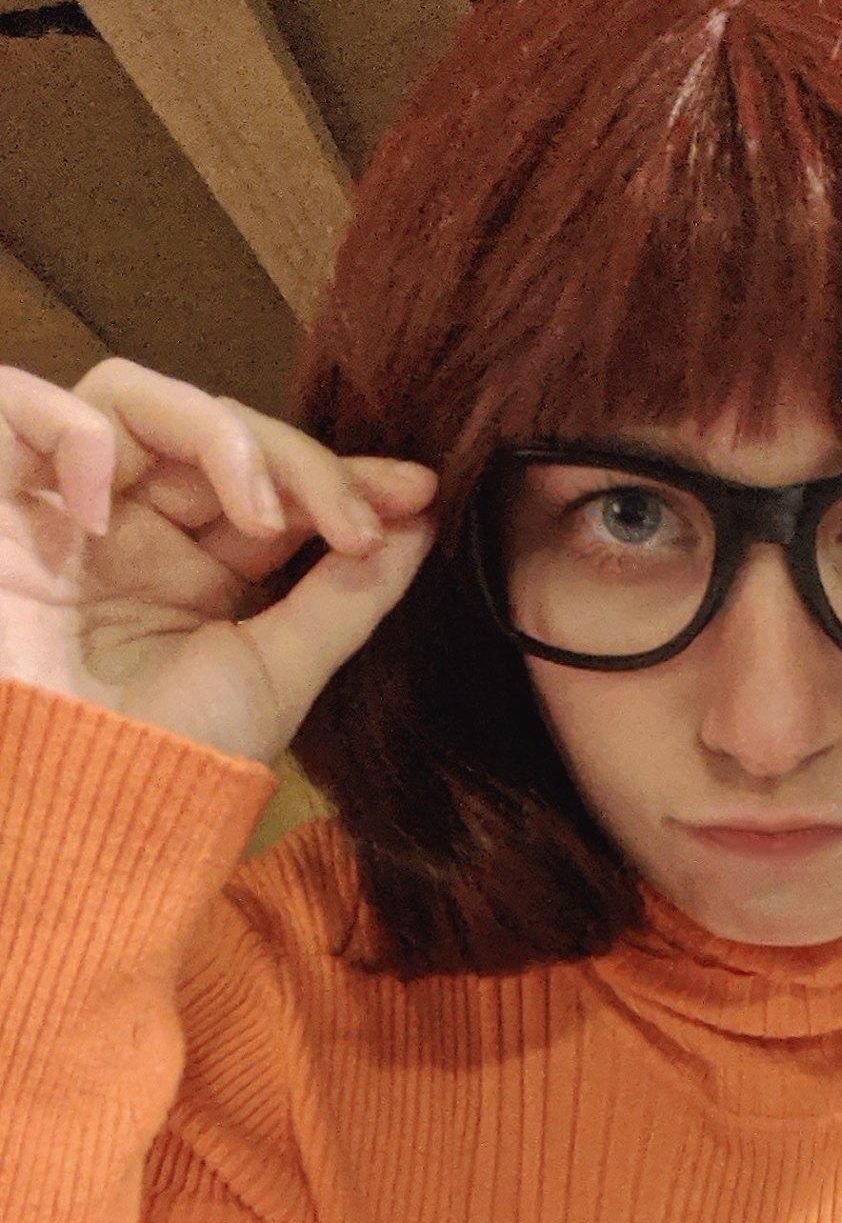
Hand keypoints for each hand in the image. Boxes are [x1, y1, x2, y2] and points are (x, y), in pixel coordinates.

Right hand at [0, 357, 438, 763]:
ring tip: (258, 512)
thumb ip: (345, 598)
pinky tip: (112, 503)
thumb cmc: (167, 764)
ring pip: (131, 399)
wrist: (75, 823)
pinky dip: (74, 431)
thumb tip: (421, 520)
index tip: (417, 495)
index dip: (340, 475)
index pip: (268, 483)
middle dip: (297, 462)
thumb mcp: (275, 676)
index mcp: (191, 570)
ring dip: (214, 433)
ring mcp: (61, 513)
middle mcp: (128, 530)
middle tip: (352, 523)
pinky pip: (16, 407)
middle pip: (214, 429)